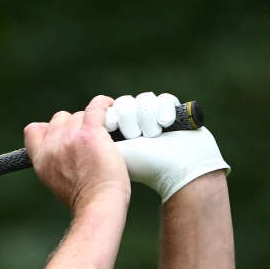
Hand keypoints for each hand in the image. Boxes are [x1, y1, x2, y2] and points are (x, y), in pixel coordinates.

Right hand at [25, 95, 130, 212]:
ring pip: (80, 115)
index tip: (63, 136)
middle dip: (74, 126)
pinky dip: (104, 105)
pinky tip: (111, 108)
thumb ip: (53, 163)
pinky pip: (96, 107)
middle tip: (89, 141)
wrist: (97, 206)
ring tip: (103, 135)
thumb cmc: (85, 200)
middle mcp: (52, 146)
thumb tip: (61, 152)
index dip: (49, 129)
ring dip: (91, 122)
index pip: (33, 130)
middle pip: (60, 119)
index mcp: (40, 160)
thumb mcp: (56, 183)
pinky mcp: (90, 133)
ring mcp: (70, 137)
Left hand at [106, 90, 229, 202]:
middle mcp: (136, 123)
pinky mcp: (173, 112)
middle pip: (126, 102)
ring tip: (155, 136)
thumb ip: (97, 135)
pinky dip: (165, 111)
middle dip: (132, 120)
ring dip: (149, 118)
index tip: (116, 131)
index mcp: (120, 132)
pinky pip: (164, 98)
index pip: (110, 109)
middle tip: (137, 138)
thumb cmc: (146, 165)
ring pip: (145, 99)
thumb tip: (89, 117)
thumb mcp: (115, 151)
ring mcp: (155, 117)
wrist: (181, 170)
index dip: (115, 117)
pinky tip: (167, 125)